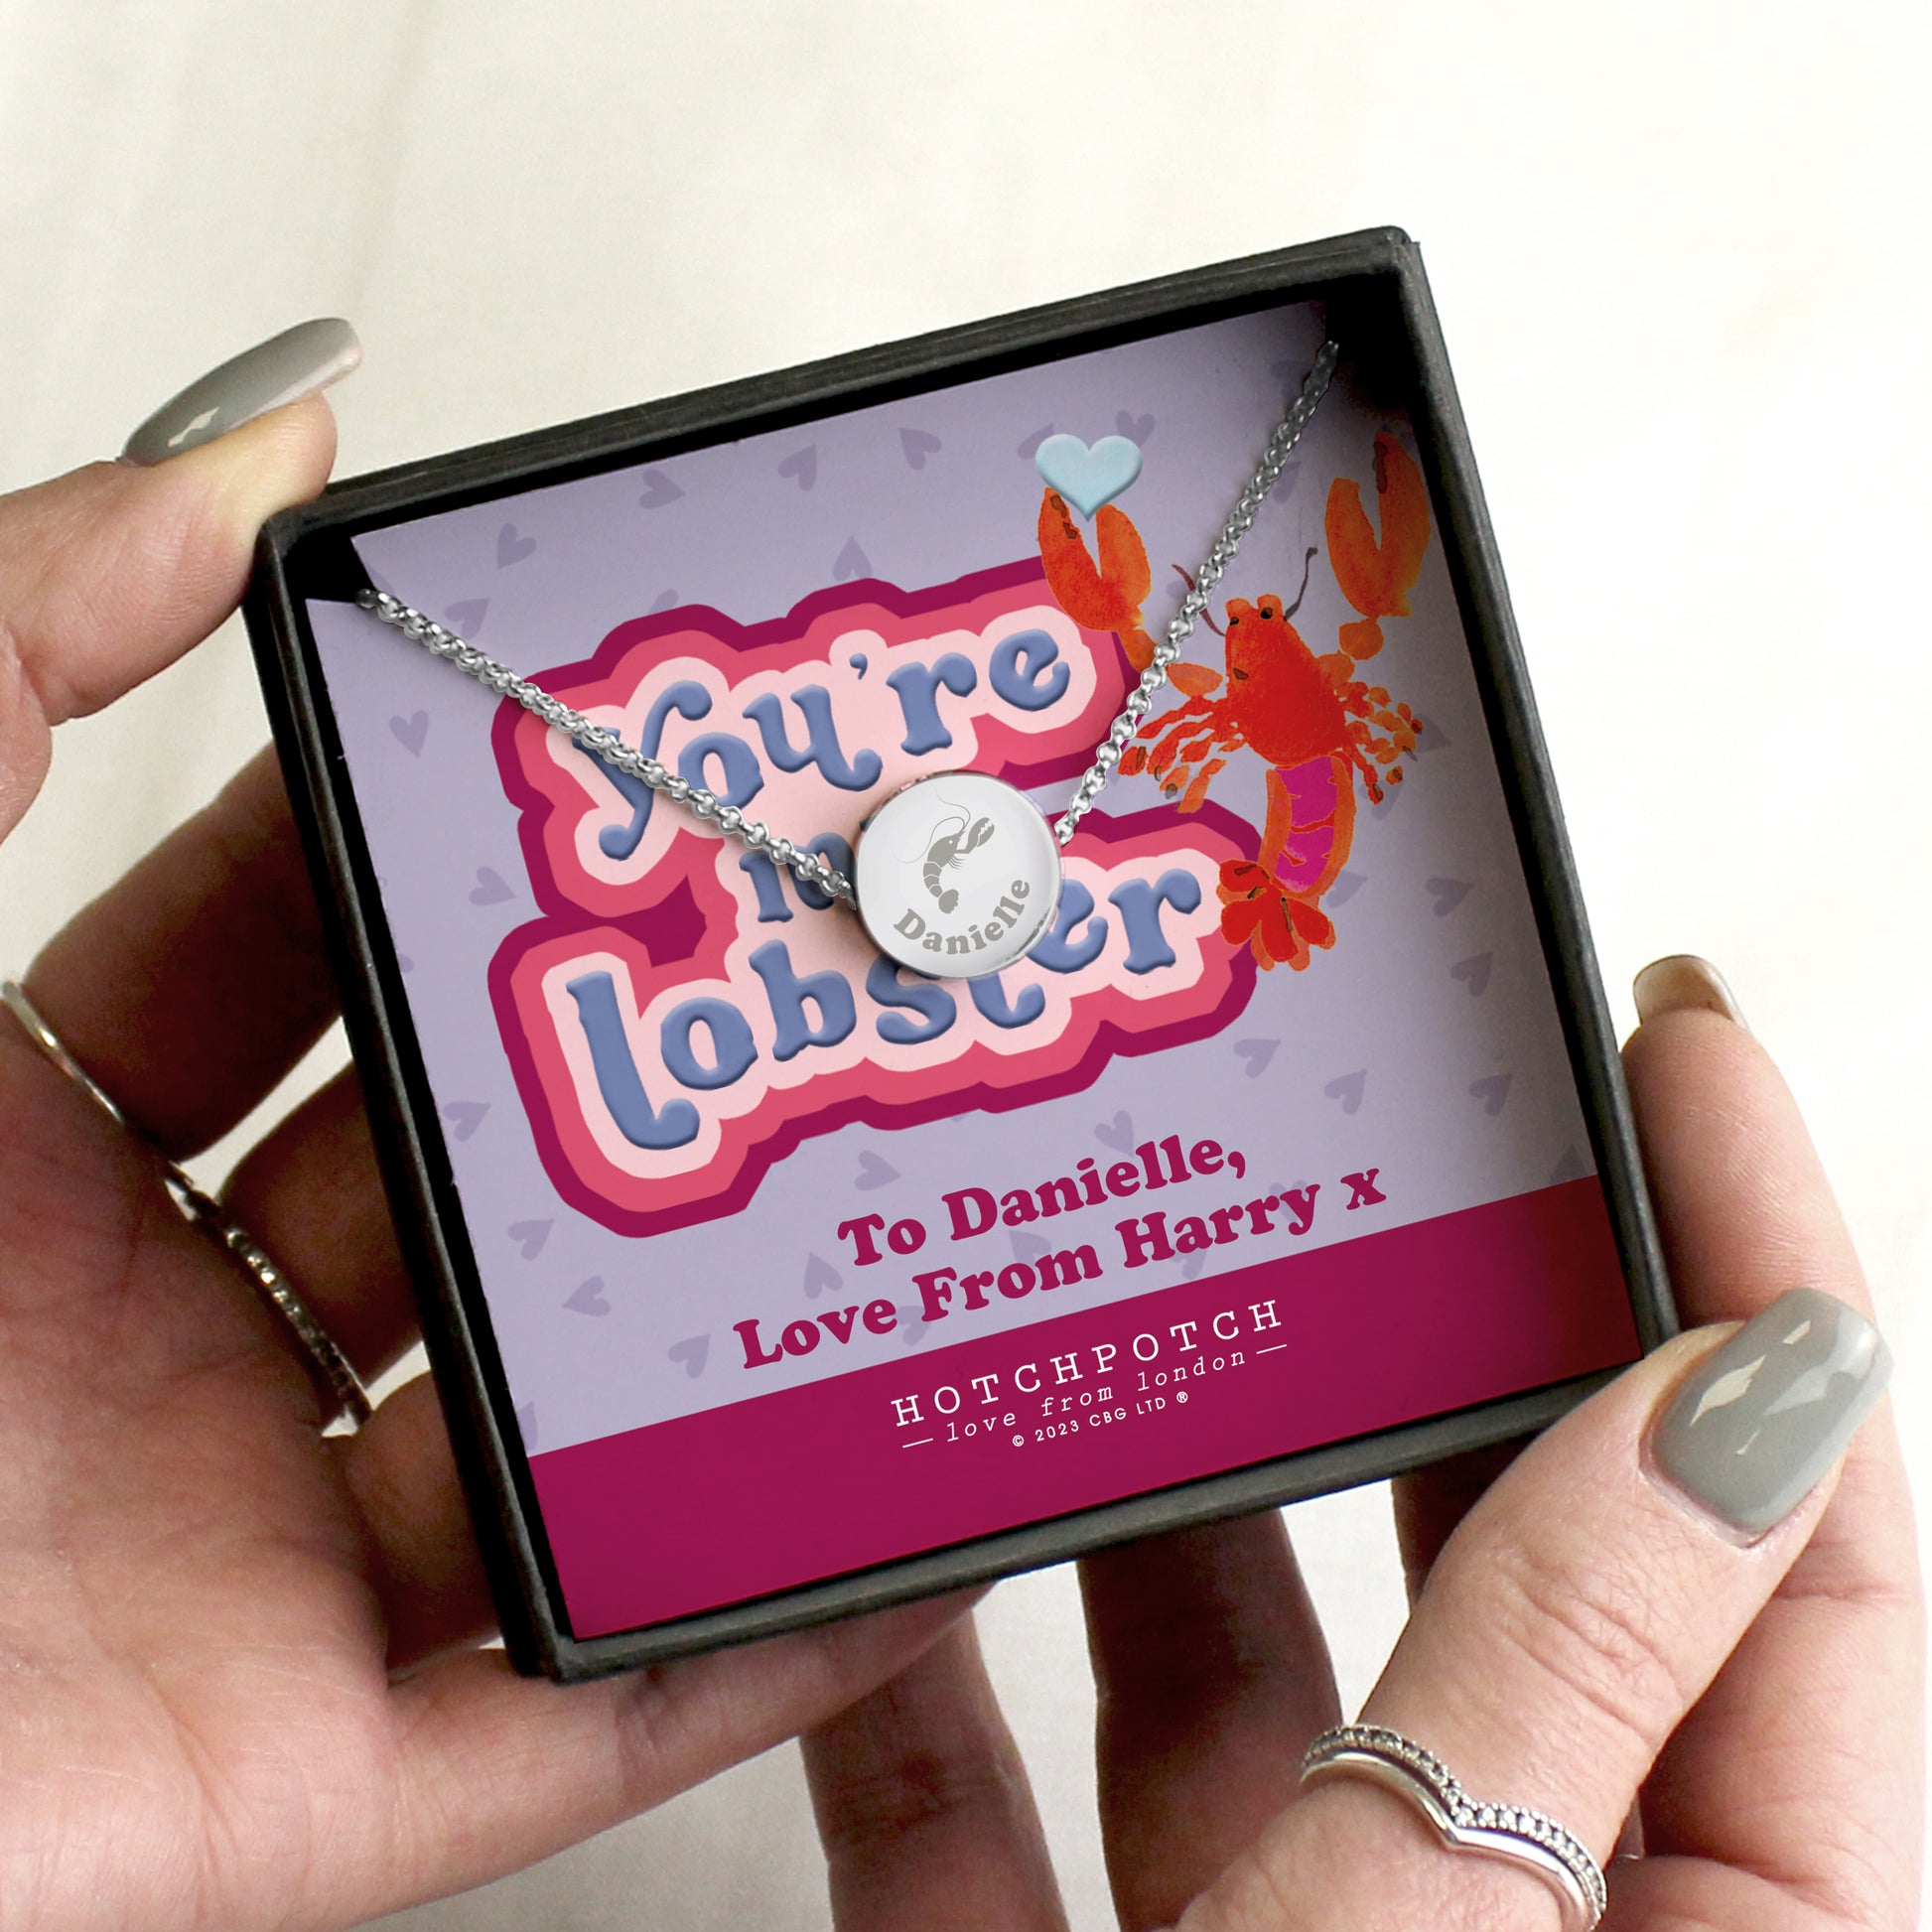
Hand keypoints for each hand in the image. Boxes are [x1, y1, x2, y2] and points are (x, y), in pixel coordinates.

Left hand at [0, 339, 967, 1930]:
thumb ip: (4, 648)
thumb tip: (260, 451)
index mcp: (13, 1160)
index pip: (293, 969)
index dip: (458, 867)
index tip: (622, 783)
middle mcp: (142, 1360)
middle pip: (467, 1200)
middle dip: (643, 1092)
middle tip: (812, 983)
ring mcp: (234, 1573)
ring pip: (559, 1448)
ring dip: (732, 1355)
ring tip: (905, 1227)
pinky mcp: (296, 1786)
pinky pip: (577, 1710)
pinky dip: (754, 1629)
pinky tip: (894, 1528)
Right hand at [800, 966, 1923, 1929]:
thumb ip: (1568, 1671)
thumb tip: (1738, 1383)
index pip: (1802, 1538)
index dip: (1752, 1256)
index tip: (1664, 1036)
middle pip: (1511, 1560)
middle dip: (1428, 1329)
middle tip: (1364, 1121)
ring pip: (1246, 1668)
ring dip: (1157, 1481)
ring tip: (1112, 1281)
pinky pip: (994, 1801)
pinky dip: (923, 1680)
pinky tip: (879, 1550)